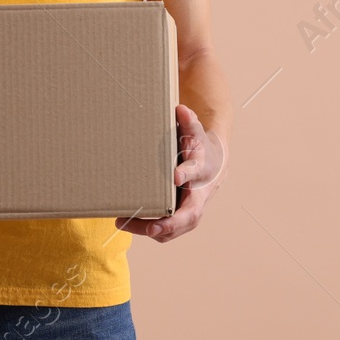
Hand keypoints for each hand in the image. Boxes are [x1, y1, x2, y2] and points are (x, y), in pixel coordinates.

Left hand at [117, 104, 225, 242]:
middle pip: (190, 214)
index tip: (176, 175)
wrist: (214, 165)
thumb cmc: (201, 149)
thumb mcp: (196, 134)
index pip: (197, 171)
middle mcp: (200, 195)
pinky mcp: (183, 218)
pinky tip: (129, 224)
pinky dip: (151, 230)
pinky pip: (169, 230)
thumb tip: (180, 108)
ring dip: (153, 230)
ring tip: (125, 223)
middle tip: (152, 227)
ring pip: (177, 227)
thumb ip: (189, 122)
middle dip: (171, 222)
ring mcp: (192, 210)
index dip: (187, 173)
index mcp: (203, 171)